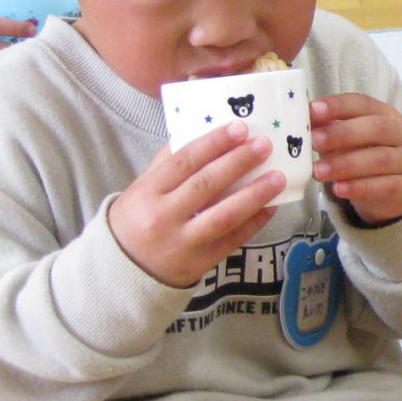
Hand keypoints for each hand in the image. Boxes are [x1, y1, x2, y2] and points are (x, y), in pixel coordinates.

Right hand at [110, 123, 282, 287]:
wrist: (123, 272)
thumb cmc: (135, 221)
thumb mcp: (140, 189)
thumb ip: (166, 163)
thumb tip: (198, 131)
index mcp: (147, 193)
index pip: (184, 162)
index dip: (214, 143)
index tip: (239, 128)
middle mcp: (164, 217)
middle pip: (207, 184)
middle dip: (239, 162)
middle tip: (264, 145)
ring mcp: (183, 242)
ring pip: (225, 215)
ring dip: (255, 194)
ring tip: (278, 177)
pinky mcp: (201, 262)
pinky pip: (233, 239)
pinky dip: (254, 222)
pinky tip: (271, 206)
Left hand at [310, 93, 401, 225]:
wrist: (395, 195)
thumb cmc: (366, 160)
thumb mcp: (349, 142)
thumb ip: (330, 131)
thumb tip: (301, 123)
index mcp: (387, 115)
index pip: (364, 103)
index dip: (338, 105)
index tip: (312, 110)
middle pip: (377, 128)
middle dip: (342, 134)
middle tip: (314, 141)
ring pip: (380, 158)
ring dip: (346, 164)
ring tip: (318, 172)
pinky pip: (385, 186)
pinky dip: (359, 187)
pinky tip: (338, 189)